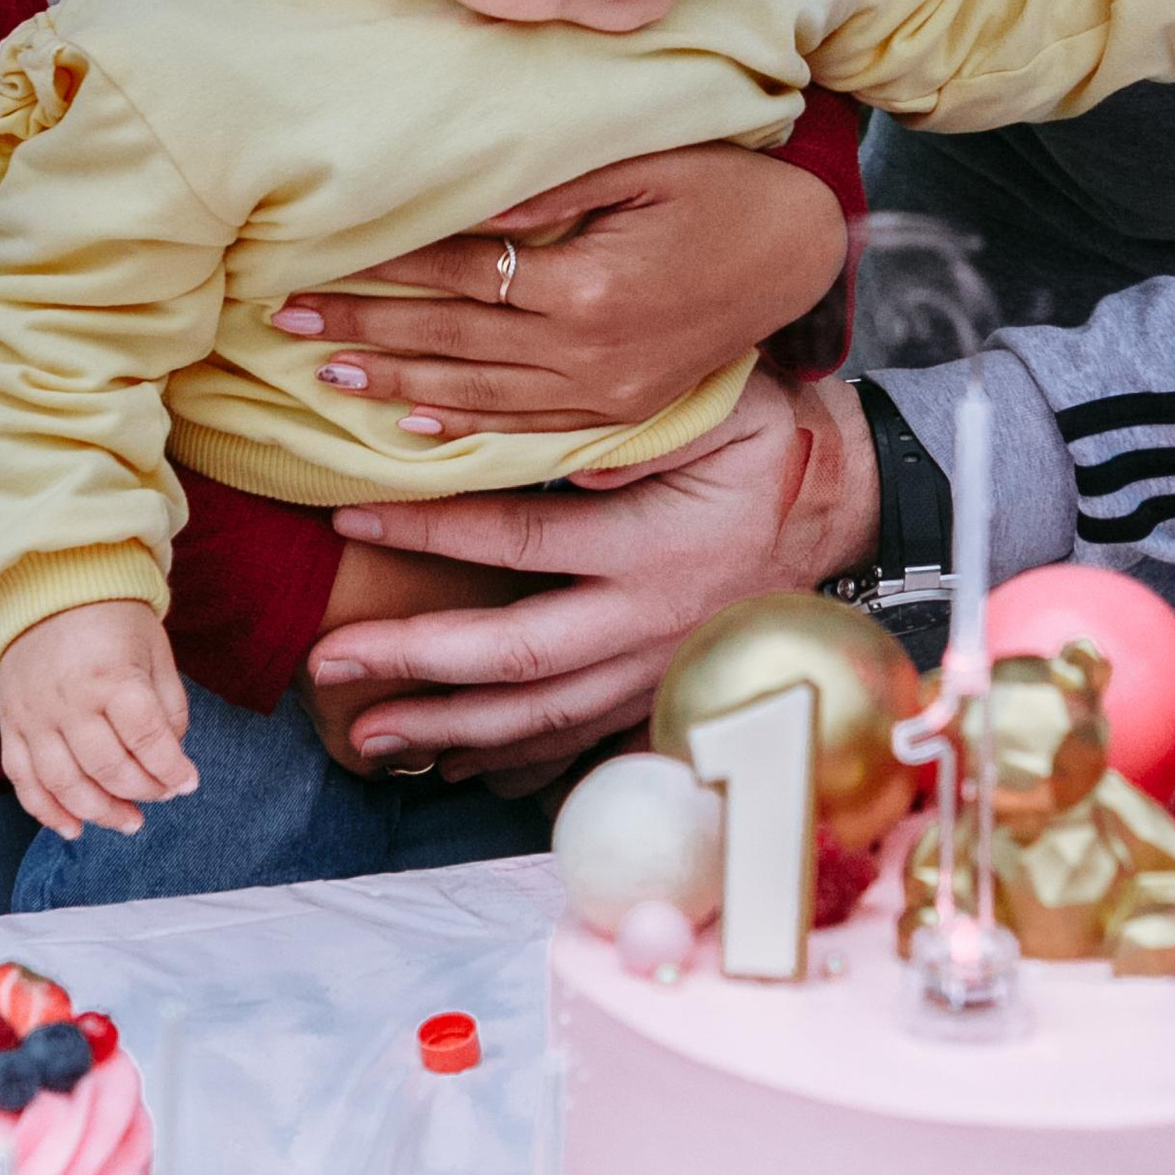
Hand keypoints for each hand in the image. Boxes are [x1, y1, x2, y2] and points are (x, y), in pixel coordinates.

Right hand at [0, 601, 197, 841]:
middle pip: (108, 769)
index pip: (147, 740)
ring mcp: (34, 716)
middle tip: (162, 797)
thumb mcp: (155, 650)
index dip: (172, 770)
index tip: (188, 783)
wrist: (48, 589)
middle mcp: (69, 701)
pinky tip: (74, 828)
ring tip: (128, 823)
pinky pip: (24, 781)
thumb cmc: (113, 620)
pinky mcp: (11, 725)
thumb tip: (170, 757)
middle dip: (142, 792)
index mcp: (112, 677)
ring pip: (65, 785)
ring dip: (100, 814)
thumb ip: (167, 705)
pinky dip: (47, 811)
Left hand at [264, 143, 845, 437]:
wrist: (803, 257)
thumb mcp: (643, 167)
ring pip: (476, 396)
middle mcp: (589, 352)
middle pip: (451, 341)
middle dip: (363, 332)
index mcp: (589, 287)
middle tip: (284, 324)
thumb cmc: (722, 190)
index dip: (382, 274)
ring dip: (395, 385)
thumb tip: (466, 210)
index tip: (313, 271)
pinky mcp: (621, 412)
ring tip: (325, 374)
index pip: (460, 277)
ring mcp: (605, 394)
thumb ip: (551, 194)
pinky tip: (411, 427)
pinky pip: (527, 430)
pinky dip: (464, 428)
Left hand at [308, 369, 878, 780]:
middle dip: (416, 661)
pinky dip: (511, 760)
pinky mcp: (661, 695)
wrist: (844, 510)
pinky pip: (577, 742)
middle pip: (516, 655)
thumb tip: (578, 459)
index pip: (522, 539)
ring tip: (366, 734)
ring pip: (540, 716)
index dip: (432, 530)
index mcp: (653, 546)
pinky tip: (447, 766)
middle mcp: (650, 623)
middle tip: (330, 661)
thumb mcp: (726, 408)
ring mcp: (656, 671)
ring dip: (449, 728)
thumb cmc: (769, 442)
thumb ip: (649, 426)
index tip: (349, 517)